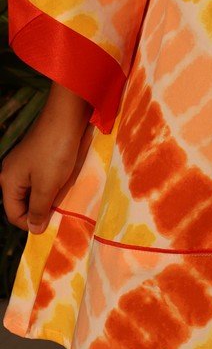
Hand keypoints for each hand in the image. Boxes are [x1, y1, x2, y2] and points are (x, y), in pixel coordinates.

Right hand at [0, 83, 91, 234]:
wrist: (65, 119)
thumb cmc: (55, 153)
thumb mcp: (47, 186)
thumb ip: (38, 208)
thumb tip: (33, 229)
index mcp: (8, 181)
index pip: (14, 214)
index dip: (31, 224)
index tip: (53, 226)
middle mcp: (11, 173)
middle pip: (22, 203)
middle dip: (41, 211)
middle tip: (61, 215)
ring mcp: (25, 164)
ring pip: (34, 192)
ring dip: (49, 199)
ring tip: (65, 201)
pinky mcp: (38, 157)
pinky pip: (42, 180)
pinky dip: (53, 187)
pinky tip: (65, 186)